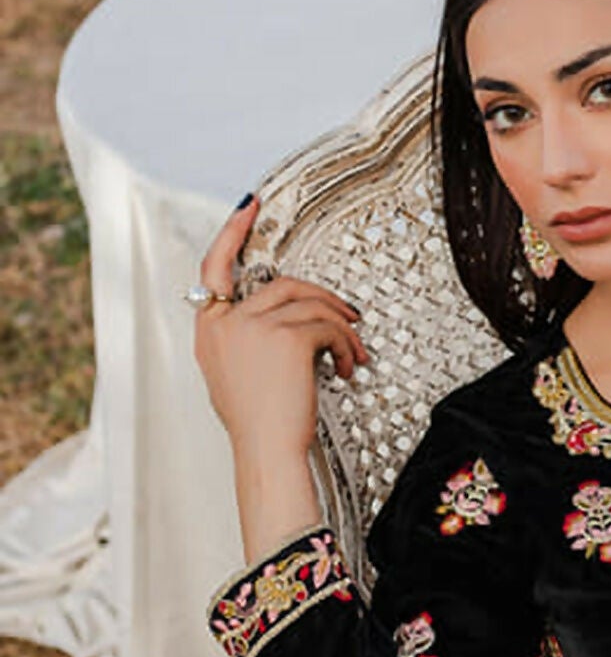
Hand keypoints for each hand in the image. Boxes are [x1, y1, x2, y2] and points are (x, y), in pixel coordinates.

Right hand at [193, 194, 368, 461]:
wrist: (267, 452)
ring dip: (341, 327)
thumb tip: (284, 313)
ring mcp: (254, 326)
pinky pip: (327, 326)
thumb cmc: (258, 421)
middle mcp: (226, 322)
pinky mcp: (286, 336)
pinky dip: (345, 346)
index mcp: (210, 329)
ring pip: (311, 304)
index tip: (250, 205)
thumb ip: (245, 336)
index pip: (214, 268)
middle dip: (323, 299)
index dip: (232, 232)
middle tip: (348, 317)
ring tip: (353, 352)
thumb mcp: (235, 372)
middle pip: (284, 283)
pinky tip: (347, 368)